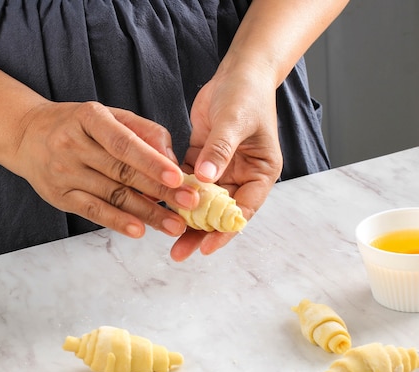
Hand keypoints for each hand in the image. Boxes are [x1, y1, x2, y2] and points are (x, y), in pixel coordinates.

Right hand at [10, 101, 199, 238]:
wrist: (27, 136)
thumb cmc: (78, 125)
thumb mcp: (109, 115)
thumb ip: (144, 131)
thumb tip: (172, 160)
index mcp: (88, 117)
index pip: (123, 143)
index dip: (151, 161)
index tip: (178, 176)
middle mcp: (71, 145)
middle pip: (122, 172)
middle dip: (160, 190)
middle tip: (189, 204)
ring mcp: (63, 172)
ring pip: (112, 196)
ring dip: (146, 213)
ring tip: (174, 224)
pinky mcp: (59, 196)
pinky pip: (93, 211)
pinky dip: (117, 222)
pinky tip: (139, 231)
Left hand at [171, 65, 282, 260]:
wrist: (238, 73)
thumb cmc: (246, 95)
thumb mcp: (234, 121)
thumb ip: (220, 150)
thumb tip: (205, 179)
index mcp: (261, 172)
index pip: (243, 209)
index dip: (225, 230)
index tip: (206, 246)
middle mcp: (242, 176)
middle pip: (220, 212)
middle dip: (201, 232)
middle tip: (179, 252)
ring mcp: (221, 170)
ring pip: (202, 202)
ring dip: (186, 217)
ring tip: (166, 238)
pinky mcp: (203, 161)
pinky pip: (187, 183)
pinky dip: (175, 193)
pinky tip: (158, 205)